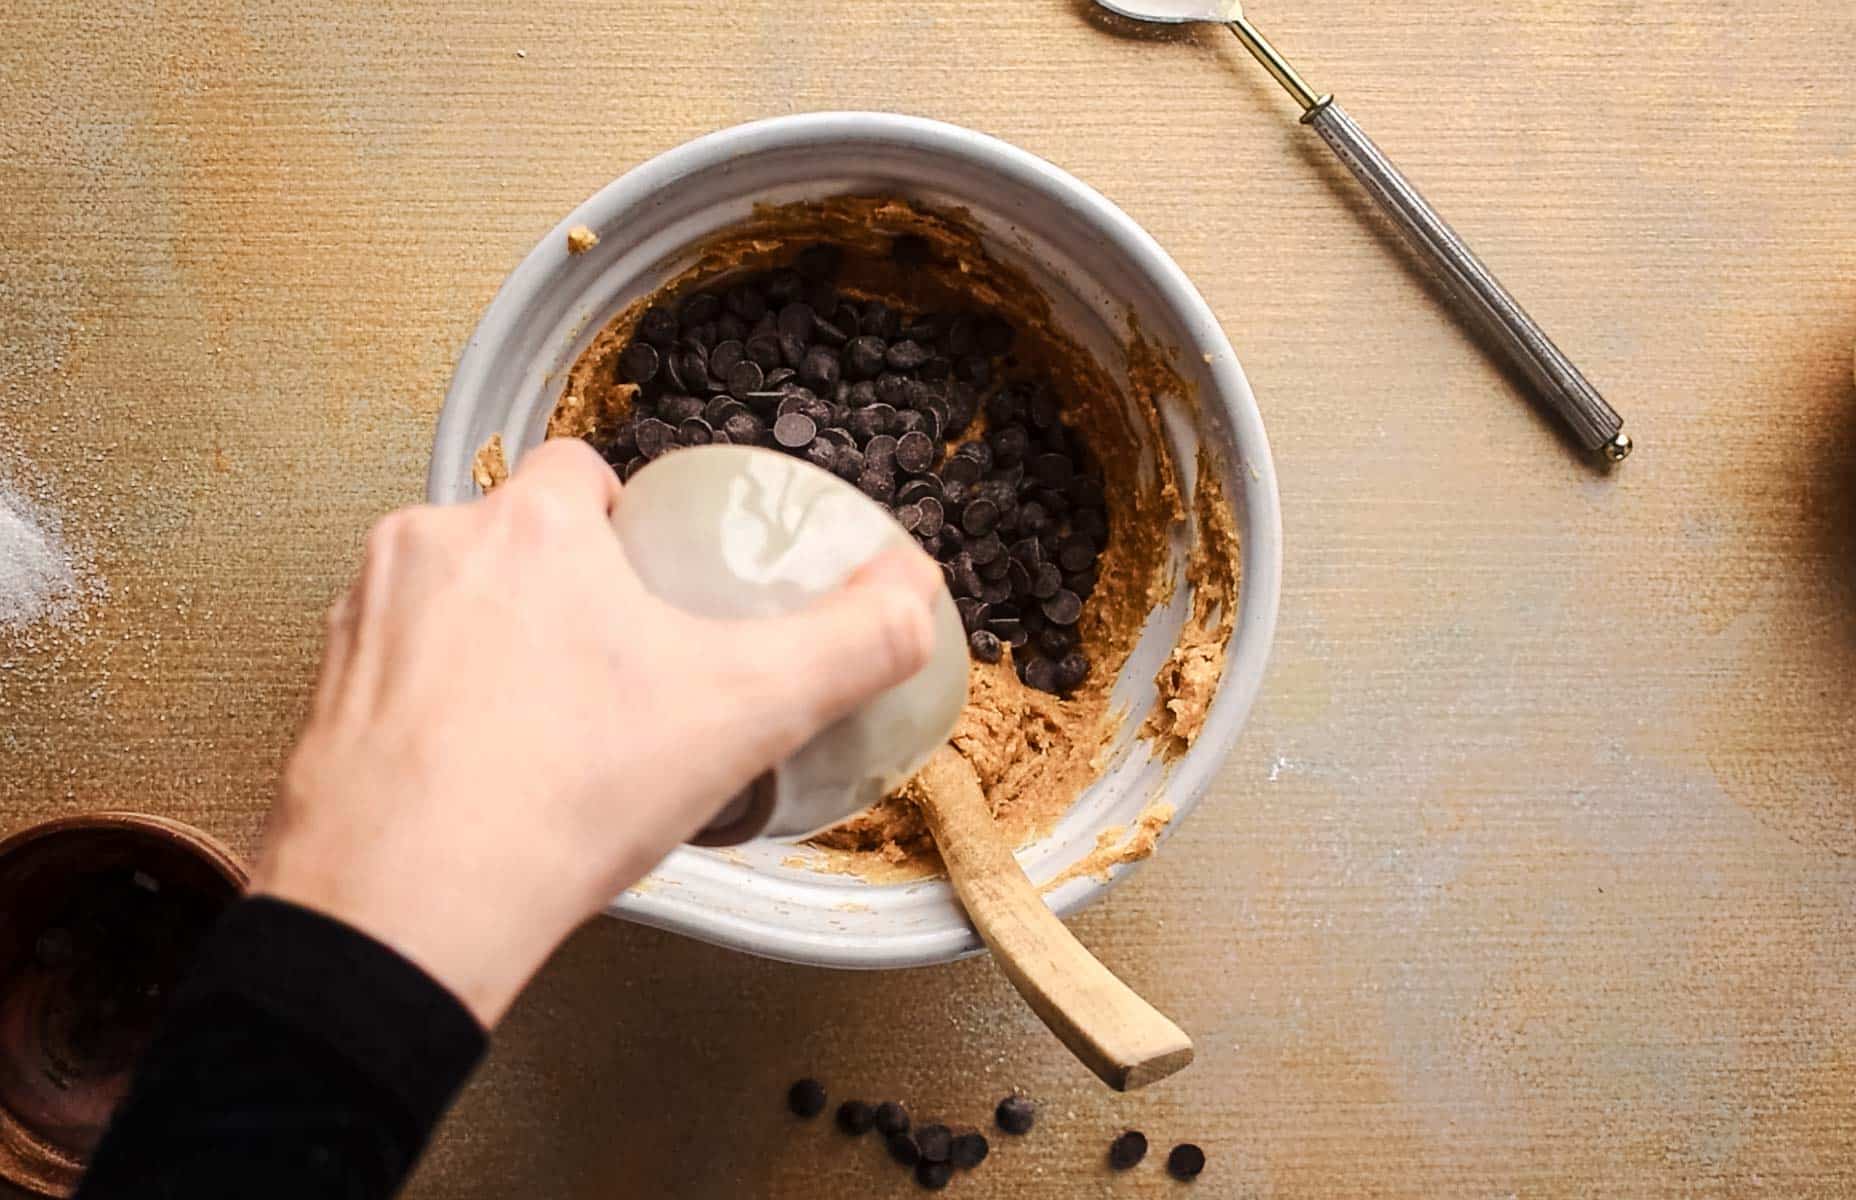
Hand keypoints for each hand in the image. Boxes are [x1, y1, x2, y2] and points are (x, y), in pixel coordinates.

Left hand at [251, 439, 941, 1025]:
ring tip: (551, 730)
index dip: (629, 524)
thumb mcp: (749, 709)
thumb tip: (914, 592)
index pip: (584, 470)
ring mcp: (361, 622)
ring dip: (495, 642)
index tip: (655, 588)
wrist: (404, 913)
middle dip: (564, 591)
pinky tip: (483, 772)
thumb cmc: (558, 796)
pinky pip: (397, 674)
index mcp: (531, 525)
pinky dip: (438, 707)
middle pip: (518, 539)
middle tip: (614, 676)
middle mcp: (427, 548)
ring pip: (453, 602)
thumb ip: (851, 640)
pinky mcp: (321, 696)